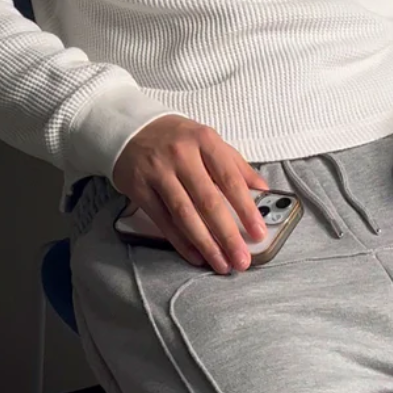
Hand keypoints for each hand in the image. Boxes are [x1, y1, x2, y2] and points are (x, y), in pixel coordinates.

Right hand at [112, 115, 269, 273]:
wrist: (128, 128)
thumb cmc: (177, 139)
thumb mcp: (209, 141)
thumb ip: (237, 166)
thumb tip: (263, 191)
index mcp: (204, 141)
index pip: (231, 180)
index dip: (247, 209)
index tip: (259, 233)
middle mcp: (181, 155)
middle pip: (208, 202)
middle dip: (228, 236)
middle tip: (242, 259)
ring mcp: (158, 171)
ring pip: (185, 215)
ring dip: (206, 244)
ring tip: (222, 264)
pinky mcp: (139, 188)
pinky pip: (164, 221)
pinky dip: (181, 242)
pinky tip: (196, 257)